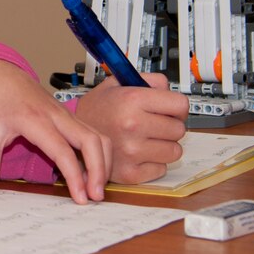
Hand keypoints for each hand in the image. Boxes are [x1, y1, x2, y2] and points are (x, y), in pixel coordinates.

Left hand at [0, 59, 111, 203]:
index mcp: (35, 120)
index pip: (63, 151)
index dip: (75, 176)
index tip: (80, 199)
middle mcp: (56, 115)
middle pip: (92, 141)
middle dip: (99, 170)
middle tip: (95, 197)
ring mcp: (66, 113)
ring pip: (98, 136)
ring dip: (103, 161)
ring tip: (96, 187)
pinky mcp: (69, 115)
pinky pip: (92, 133)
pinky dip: (98, 152)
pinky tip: (91, 171)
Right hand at [74, 72, 188, 183]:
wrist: (72, 133)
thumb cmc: (97, 109)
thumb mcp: (118, 83)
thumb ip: (148, 80)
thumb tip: (170, 90)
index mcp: (132, 99)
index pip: (181, 105)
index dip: (175, 106)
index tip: (168, 109)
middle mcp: (132, 125)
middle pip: (179, 129)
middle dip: (169, 126)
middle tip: (152, 124)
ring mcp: (132, 151)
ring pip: (174, 152)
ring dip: (163, 146)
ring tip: (145, 139)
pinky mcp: (130, 173)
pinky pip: (161, 169)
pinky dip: (153, 163)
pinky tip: (138, 154)